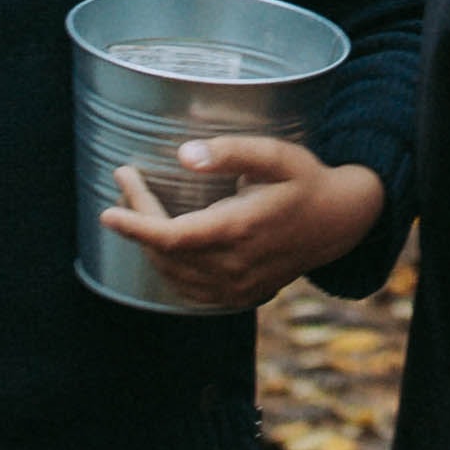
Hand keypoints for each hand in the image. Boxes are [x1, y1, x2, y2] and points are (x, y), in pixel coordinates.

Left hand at [105, 133, 384, 312]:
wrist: (341, 222)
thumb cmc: (305, 181)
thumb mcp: (276, 155)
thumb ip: (231, 152)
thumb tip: (184, 155)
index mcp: (240, 229)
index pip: (171, 237)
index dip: (135, 225)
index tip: (109, 209)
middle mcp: (236, 265)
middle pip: (166, 252)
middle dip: (137, 220)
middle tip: (127, 183)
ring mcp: (238, 287)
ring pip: (173, 274)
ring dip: (149, 244)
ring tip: (139, 209)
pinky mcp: (241, 297)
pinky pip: (190, 290)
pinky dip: (169, 268)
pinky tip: (165, 244)